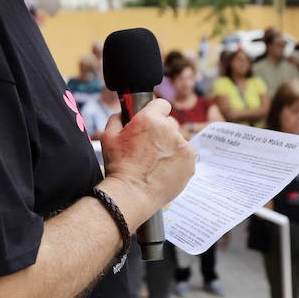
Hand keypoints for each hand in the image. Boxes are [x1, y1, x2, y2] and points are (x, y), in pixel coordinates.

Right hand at [100, 99, 194, 216]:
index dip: (155, 112)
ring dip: (169, 147)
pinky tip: (164, 169)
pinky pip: (185, 155)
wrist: (132, 194)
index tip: (152, 121)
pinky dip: (177, 161)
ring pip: (177, 140)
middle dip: (161, 132)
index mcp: (150, 118)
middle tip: (149, 148)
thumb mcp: (108, 137)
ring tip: (155, 163)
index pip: (161, 104)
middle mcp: (169, 128)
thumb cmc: (119, 166)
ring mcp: (182, 145)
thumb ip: (117, 118)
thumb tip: (123, 112)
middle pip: (170, 123)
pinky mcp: (190, 160)